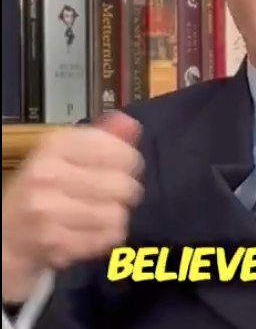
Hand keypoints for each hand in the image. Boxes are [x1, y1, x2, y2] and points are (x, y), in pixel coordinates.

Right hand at [2, 113, 142, 301]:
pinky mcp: (53, 244)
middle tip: (115, 193)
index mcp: (55, 145)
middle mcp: (48, 175)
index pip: (120, 152)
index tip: (123, 167)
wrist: (7, 231)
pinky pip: (106, 239)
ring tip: (102, 213)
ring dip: (116, 215)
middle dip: (126, 191)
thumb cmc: (46, 184)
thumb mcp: (68, 152)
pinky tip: (93, 230)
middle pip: (123, 186)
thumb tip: (131, 124)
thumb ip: (103, 136)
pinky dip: (106, 236)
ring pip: (117, 215)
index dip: (130, 162)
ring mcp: (48, 212)